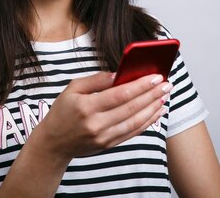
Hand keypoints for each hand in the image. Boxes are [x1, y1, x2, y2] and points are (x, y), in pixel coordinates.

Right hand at [32, 72, 172, 159]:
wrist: (53, 143)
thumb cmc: (62, 111)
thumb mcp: (72, 88)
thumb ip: (96, 80)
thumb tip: (119, 73)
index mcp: (86, 106)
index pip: (120, 94)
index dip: (140, 85)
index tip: (155, 76)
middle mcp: (96, 124)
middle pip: (131, 108)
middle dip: (151, 94)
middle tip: (166, 84)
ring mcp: (103, 137)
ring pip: (135, 122)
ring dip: (153, 109)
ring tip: (164, 96)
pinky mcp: (108, 145)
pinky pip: (132, 133)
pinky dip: (147, 122)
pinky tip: (155, 112)